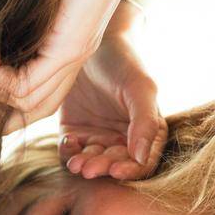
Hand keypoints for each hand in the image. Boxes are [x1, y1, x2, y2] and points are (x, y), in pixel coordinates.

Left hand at [58, 31, 165, 180]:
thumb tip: (142, 158)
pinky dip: (68, 152)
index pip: (142, 162)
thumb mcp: (140, 89)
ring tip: (76, 163)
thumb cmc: (123, 63)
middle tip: (89, 169)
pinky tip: (68, 141)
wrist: (90, 43)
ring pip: (91, 162)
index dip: (131, 170)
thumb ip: (145, 123)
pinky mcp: (73, 133)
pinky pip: (69, 151)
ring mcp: (97, 137)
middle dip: (102, 168)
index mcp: (146, 132)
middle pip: (114, 165)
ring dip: (84, 164)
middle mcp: (122, 139)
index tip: (117, 171)